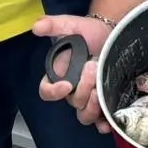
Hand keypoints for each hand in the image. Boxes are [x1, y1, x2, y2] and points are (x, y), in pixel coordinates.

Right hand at [32, 13, 112, 131]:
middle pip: (71, 103)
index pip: (47, 91)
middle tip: (92, 68)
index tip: (66, 84)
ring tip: (100, 89)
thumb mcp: (70, 24)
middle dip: (82, 89)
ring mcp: (89, 98)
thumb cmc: (88, 30)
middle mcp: (72, 90)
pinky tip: (109, 118)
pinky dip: (104, 123)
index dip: (53, 92)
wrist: (111, 32)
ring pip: (85, 115)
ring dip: (92, 107)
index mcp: (59, 75)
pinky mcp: (105, 101)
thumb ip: (53, 25)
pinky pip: (101, 121)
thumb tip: (36, 27)